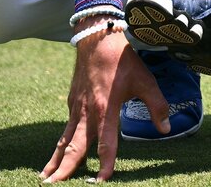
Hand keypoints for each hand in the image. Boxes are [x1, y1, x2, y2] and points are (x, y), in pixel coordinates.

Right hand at [39, 29, 168, 182]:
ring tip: (45, 177)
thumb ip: (157, 106)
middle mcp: (87, 111)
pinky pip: (66, 127)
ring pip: (64, 139)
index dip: (106, 162)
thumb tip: (166, 129)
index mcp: (106, 108)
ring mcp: (76, 107)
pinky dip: (60, 143)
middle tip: (52, 186)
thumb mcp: (145, 81)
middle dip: (64, 169)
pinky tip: (57, 153)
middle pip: (74, 146)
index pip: (106, 142)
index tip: (102, 181)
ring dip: (55, 159)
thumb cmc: (123, 61)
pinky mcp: (72, 102)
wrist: (97, 38)